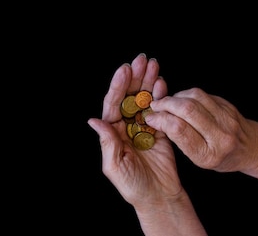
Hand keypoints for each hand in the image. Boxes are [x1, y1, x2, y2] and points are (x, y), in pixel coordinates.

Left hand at [88, 53, 180, 206]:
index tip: (124, 70)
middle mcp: (126, 127)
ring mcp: (143, 128)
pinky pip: (160, 111)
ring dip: (148, 82)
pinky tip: (162, 83)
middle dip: (135, 78)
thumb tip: (94, 121)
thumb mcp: (114, 167)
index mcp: (112, 133)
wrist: (158, 197)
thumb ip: (107, 143)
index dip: (117, 86)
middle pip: (129, 97)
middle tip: (141, 59)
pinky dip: (162, 97)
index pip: (113, 105)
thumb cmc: (132, 186)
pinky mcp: (160, 131)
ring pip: (144, 100)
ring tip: (153, 65)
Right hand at [145, 87, 257, 172]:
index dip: (161, 120)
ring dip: (175, 97)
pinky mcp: (228, 105)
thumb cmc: (220, 157)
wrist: (251, 148)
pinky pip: (202, 94)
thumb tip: (156, 119)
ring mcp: (227, 118)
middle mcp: (220, 136)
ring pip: (195, 97)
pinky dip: (186, 95)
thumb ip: (180, 139)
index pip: (180, 130)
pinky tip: (181, 100)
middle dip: (166, 104)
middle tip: (155, 106)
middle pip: (187, 110)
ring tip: (167, 102)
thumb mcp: (198, 158)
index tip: (151, 118)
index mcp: (209, 154)